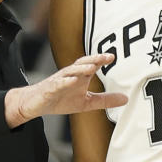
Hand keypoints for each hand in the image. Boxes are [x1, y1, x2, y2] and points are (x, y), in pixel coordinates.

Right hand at [4, 53, 126, 127]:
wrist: (36, 104)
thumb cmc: (60, 100)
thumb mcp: (87, 103)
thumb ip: (105, 100)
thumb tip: (126, 99)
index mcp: (79, 76)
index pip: (92, 65)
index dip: (101, 60)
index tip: (113, 57)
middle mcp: (70, 75)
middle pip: (82, 63)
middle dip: (94, 59)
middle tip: (106, 56)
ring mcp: (59, 81)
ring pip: (70, 71)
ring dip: (81, 68)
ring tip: (92, 67)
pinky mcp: (49, 89)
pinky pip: (57, 84)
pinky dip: (64, 82)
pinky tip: (71, 81)